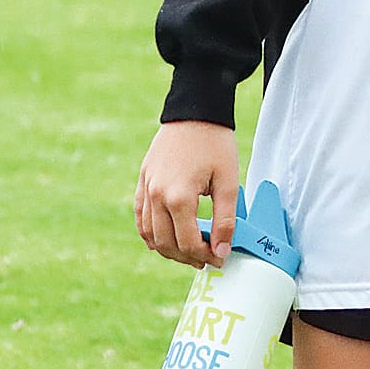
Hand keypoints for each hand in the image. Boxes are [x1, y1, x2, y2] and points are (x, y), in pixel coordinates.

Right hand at [134, 120, 238, 269]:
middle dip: (187, 257)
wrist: (195, 110)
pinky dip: (150, 233)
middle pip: (167, 244)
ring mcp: (146, 188)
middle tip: (207, 258)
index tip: (221, 258)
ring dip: (168, 249)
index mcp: (178, 198)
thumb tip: (221, 251)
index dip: (206, 255)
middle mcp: (156, 196)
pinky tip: (163, 239)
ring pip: (150, 234)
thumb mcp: (229, 180)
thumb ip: (225, 219)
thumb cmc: (215, 143)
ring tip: (190, 252)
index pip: (188, 243)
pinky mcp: (143, 180)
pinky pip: (140, 217)